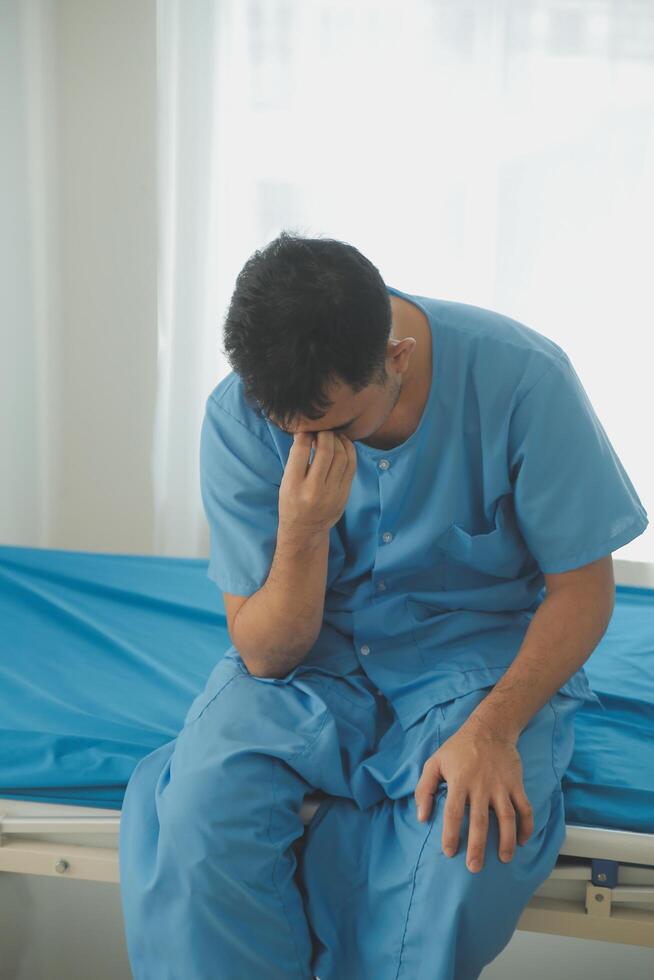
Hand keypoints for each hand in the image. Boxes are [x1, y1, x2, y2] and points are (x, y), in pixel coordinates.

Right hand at [278, 430, 356, 534]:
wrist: (305, 530)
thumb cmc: (292, 503)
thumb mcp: (285, 483)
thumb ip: (295, 460)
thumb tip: (307, 433)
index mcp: (293, 485)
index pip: (300, 450)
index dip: (304, 435)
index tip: (305, 431)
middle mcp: (314, 489)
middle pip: (325, 451)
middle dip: (325, 434)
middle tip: (321, 430)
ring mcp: (332, 493)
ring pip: (342, 456)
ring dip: (338, 440)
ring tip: (332, 435)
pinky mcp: (345, 494)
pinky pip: (351, 466)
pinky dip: (349, 451)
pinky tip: (342, 444)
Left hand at [414, 718, 533, 872]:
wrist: (490, 728)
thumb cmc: (459, 748)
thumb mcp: (434, 762)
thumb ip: (424, 789)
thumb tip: (422, 817)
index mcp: (459, 781)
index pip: (454, 813)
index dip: (451, 834)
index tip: (450, 852)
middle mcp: (481, 785)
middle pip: (480, 821)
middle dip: (478, 847)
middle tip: (474, 867)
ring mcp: (501, 786)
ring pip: (507, 818)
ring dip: (506, 841)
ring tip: (504, 859)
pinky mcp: (516, 784)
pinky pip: (525, 808)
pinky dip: (527, 826)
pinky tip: (522, 841)